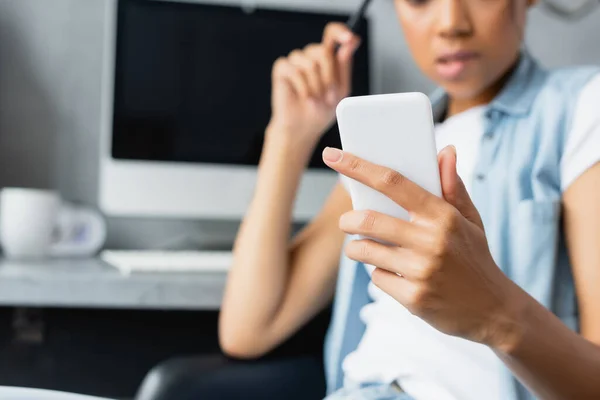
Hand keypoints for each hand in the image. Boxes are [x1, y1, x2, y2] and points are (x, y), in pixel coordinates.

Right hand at [268, 23, 360, 147]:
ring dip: (315, 86)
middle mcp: (310, 56)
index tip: (349, 39)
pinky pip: (294, 70)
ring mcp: (295, 61)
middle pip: (323, 51)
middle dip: (329, 77)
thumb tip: (350, 43)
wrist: (302, 128)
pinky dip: (302, 87)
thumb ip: (345, 66)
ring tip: (315, 100)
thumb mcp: (341, 90)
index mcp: (327, 58)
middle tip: (328, 96)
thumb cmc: (321, 110)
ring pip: (309, 63)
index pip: (332, 34)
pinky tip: (303, 97)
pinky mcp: (282, 68)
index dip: (340, 32)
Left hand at [322, 146, 524, 349]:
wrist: (493, 311)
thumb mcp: (470, 220)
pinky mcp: (413, 298)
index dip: (358, 167)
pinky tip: (396, 275)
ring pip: (365, 251)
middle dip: (348, 220)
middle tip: (347, 221)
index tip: (334, 156)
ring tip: (367, 247)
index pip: (393, 182)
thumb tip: (446, 151)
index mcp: (443, 215)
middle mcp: (431, 241)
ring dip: (357, 248)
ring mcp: (421, 271)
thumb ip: (452, 187)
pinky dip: (379, 274)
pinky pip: (377, 278)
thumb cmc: (475, 258)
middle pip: (369, 220)